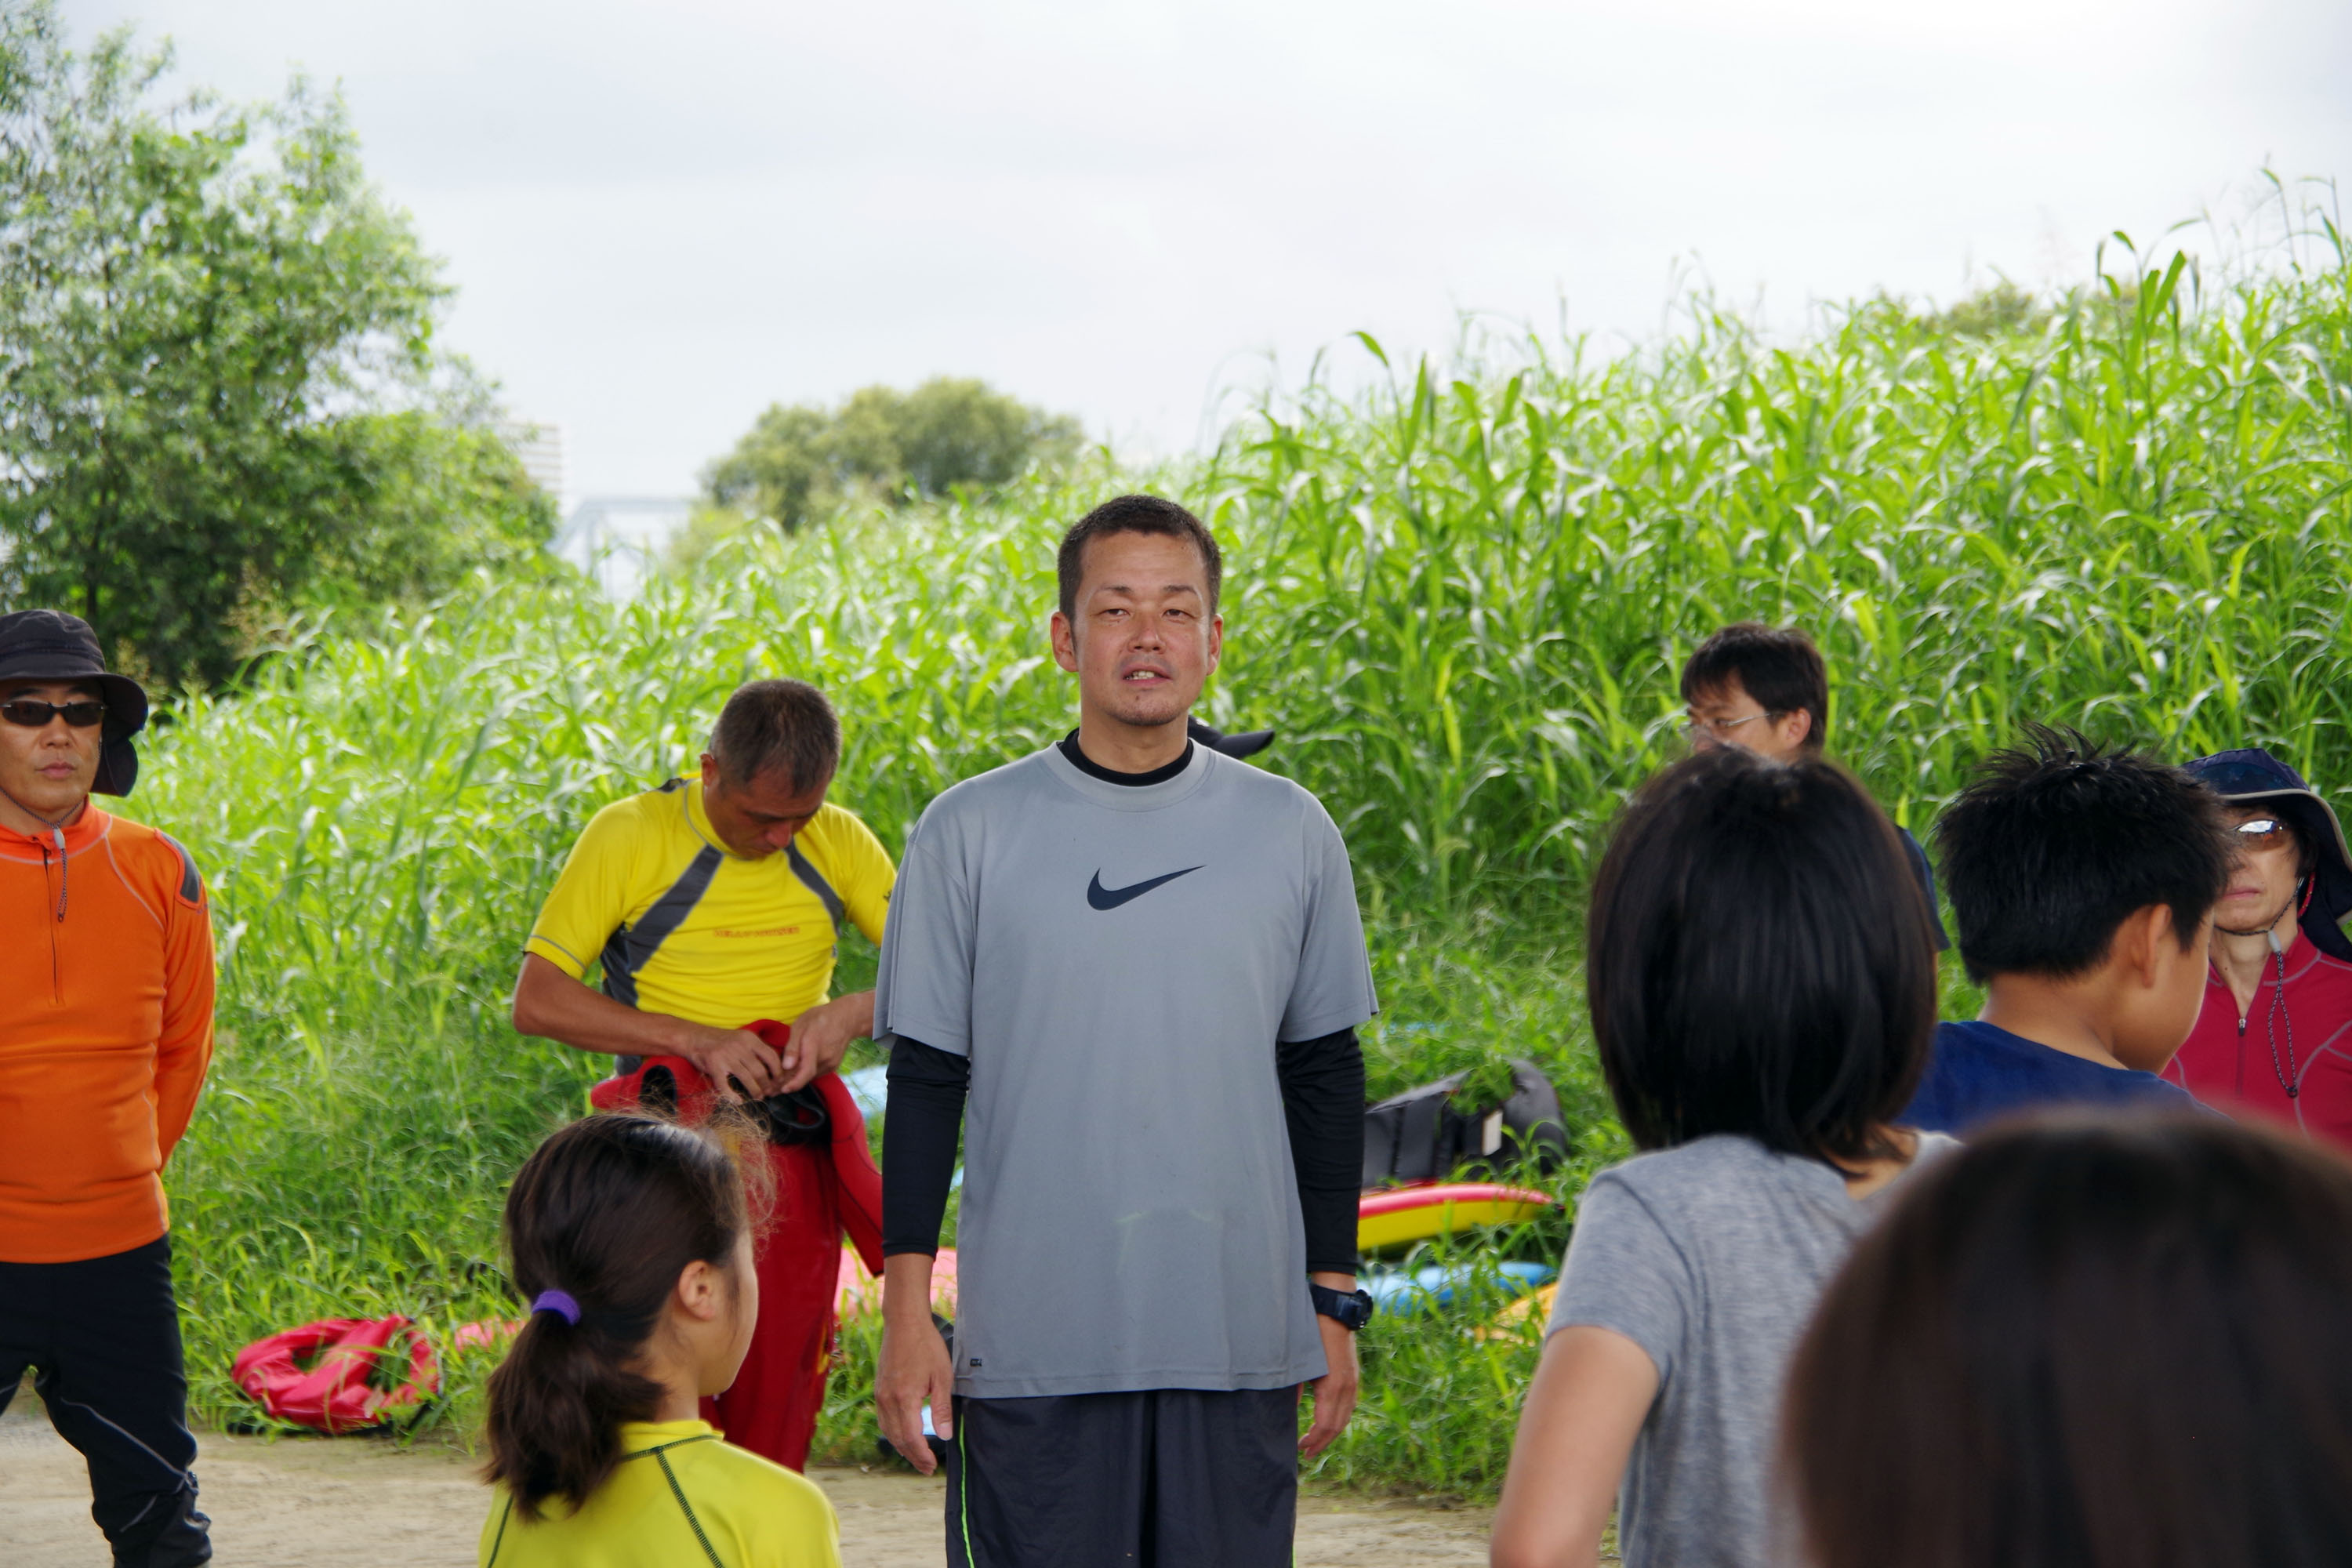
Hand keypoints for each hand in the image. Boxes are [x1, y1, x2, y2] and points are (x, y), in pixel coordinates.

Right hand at [674, 1024, 785, 1099]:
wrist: (694, 1037)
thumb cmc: (721, 1041)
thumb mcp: (742, 1038)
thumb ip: (756, 1050)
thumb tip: (775, 1067)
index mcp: (749, 1038)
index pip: (771, 1056)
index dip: (778, 1072)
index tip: (779, 1081)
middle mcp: (740, 1046)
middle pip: (761, 1070)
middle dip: (767, 1085)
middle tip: (769, 1093)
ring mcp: (726, 1056)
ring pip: (748, 1078)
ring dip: (755, 1091)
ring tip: (758, 1097)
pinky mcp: (714, 1066)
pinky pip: (725, 1086)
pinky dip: (732, 1096)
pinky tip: (738, 1101)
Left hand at [779, 990, 874, 1092]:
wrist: (846, 1018)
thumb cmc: (820, 1018)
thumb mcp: (800, 1025)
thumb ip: (793, 1046)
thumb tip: (786, 1066)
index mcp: (814, 1046)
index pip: (805, 1072)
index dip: (793, 1084)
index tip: (780, 1090)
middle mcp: (825, 1058)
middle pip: (804, 1077)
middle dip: (787, 1085)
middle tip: (770, 1091)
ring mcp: (831, 1063)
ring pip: (810, 1076)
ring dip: (795, 1081)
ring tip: (777, 1085)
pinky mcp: (833, 1066)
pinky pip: (816, 1073)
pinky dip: (804, 1075)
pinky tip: (793, 1075)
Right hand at [876, 1257, 954, 1474]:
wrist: (904, 1323)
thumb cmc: (926, 1347)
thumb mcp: (942, 1377)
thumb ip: (942, 1409)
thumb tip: (945, 1436)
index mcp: (904, 1399)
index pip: (911, 1438)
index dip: (922, 1455)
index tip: (932, 1466)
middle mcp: (888, 1400)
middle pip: (898, 1439)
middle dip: (913, 1456)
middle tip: (927, 1468)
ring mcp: (880, 1395)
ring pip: (888, 1431)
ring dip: (902, 1447)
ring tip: (917, 1457)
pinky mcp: (879, 1390)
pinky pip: (883, 1420)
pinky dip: (893, 1433)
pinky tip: (902, 1436)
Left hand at [1301, 1309, 1359, 1456]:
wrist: (1335, 1311)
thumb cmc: (1313, 1334)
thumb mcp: (1299, 1363)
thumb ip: (1293, 1389)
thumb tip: (1286, 1411)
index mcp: (1333, 1388)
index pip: (1325, 1426)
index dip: (1313, 1441)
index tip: (1300, 1449)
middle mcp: (1347, 1389)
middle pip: (1337, 1426)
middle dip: (1322, 1442)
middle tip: (1306, 1453)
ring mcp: (1353, 1382)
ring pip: (1345, 1418)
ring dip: (1331, 1433)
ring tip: (1316, 1442)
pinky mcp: (1353, 1376)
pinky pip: (1349, 1407)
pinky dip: (1338, 1420)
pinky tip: (1328, 1422)